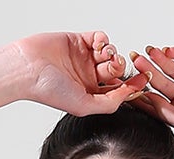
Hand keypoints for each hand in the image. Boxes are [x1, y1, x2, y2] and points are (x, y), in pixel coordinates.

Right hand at [13, 29, 147, 115]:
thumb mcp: (84, 105)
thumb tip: (129, 94)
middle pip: (116, 70)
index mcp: (91, 94)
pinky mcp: (79, 40)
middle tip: (116, 66)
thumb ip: (109, 103)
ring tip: (105, 56)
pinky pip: (100, 37)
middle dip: (121, 67)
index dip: (133, 85)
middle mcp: (89, 76)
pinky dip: (104, 39)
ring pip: (110, 53)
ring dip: (113, 52)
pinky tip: (99, 45)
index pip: (118, 90)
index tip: (144, 79)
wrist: (29, 68)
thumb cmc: (50, 90)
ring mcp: (84, 58)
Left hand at [125, 44, 173, 149]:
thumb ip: (169, 114)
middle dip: (149, 72)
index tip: (127, 84)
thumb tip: (148, 101)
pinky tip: (169, 50)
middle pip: (162, 83)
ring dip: (161, 60)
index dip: (142, 92)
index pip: (156, 103)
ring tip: (149, 51)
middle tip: (135, 60)